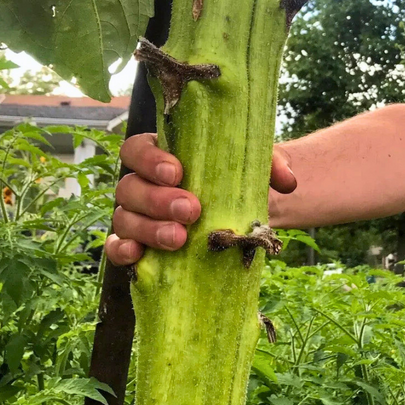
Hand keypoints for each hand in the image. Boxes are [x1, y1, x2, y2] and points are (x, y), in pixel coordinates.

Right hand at [105, 133, 296, 265]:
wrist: (237, 215)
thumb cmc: (236, 182)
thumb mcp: (254, 168)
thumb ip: (271, 165)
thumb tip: (287, 182)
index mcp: (161, 156)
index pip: (137, 148)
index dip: (150, 159)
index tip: (177, 172)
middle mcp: (142, 184)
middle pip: (129, 186)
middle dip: (157, 199)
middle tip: (192, 210)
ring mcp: (136, 216)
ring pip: (124, 218)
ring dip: (148, 228)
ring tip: (180, 239)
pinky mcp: (136, 245)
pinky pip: (117, 248)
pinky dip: (123, 251)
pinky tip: (139, 256)